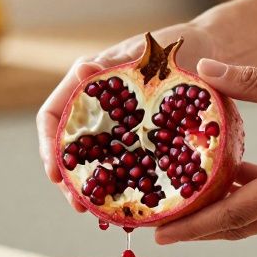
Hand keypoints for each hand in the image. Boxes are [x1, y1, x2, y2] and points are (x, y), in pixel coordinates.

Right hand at [36, 21, 216, 210]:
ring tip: (97, 212)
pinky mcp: (137, 139)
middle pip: (67, 148)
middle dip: (69, 179)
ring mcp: (116, 126)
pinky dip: (120, 183)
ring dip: (92, 187)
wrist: (208, 49)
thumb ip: (115, 64)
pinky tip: (127, 202)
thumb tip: (83, 69)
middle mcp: (95, 108)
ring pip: (92, 161)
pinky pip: (121, 164)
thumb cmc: (173, 44)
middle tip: (79, 205)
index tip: (55, 172)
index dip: (48, 146)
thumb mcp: (144, 53)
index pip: (51, 116)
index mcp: (86, 84)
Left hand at [155, 60, 256, 242]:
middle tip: (160, 227)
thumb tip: (205, 70)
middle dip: (200, 227)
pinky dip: (252, 196)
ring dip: (225, 212)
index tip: (159, 233)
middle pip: (243, 225)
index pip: (234, 214)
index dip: (193, 224)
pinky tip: (230, 175)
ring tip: (186, 202)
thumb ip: (253, 81)